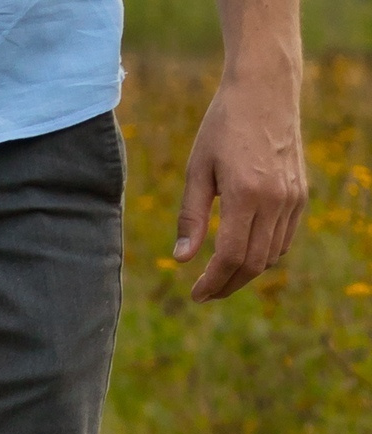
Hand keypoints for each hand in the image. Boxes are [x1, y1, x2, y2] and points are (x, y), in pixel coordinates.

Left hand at [176, 70, 305, 301]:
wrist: (265, 91)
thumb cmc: (223, 127)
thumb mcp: (197, 170)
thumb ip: (191, 217)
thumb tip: (181, 260)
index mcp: (246, 194)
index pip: (230, 256)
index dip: (212, 282)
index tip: (195, 295)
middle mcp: (276, 199)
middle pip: (253, 263)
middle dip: (227, 285)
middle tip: (204, 294)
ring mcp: (293, 197)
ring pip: (271, 255)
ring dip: (245, 273)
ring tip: (219, 279)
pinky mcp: (301, 193)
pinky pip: (284, 238)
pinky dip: (264, 255)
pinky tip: (242, 256)